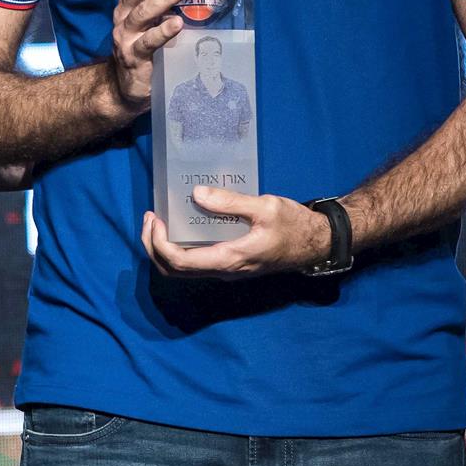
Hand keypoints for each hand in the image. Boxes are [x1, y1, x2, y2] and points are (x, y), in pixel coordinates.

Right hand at [108, 0, 190, 113]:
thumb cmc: (145, 48)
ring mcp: (126, 36)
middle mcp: (124, 15)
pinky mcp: (132, 57)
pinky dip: (162, 31)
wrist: (125, 87)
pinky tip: (176, 24)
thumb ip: (168, 4)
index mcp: (130, 2)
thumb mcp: (154, 21)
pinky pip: (147, 41)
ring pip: (143, 12)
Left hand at [142, 186, 332, 277]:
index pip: (179, 261)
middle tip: (149, 219)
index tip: (154, 218)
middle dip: (153, 246)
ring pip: (183, 269)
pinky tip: (183, 224)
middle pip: (174, 270)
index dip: (158, 242)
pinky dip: (180, 246)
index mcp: (228, 259)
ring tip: (160, 220)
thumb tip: (196, 194)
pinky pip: (196, 261)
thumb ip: (231, 202)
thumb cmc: (294, 226)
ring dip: (164, 248)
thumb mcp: (265, 207)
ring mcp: (227, 270)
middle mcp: (223, 271)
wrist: (316, 244)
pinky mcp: (231, 264)